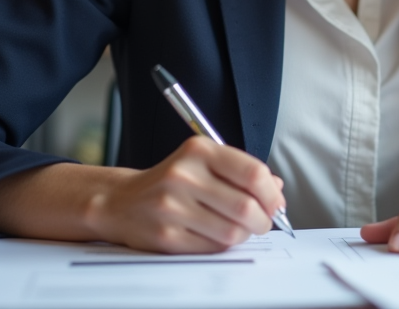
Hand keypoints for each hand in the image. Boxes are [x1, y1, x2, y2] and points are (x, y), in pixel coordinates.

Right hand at [86, 136, 285, 253]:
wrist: (122, 201)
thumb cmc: (170, 181)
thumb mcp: (203, 162)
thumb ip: (241, 171)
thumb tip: (276, 189)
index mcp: (199, 150)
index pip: (253, 173)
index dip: (272, 194)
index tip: (276, 203)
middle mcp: (184, 175)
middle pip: (246, 206)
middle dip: (263, 220)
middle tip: (263, 222)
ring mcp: (173, 207)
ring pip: (232, 231)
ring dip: (244, 235)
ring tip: (238, 228)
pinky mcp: (166, 236)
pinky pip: (212, 247)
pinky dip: (222, 245)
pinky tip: (215, 234)